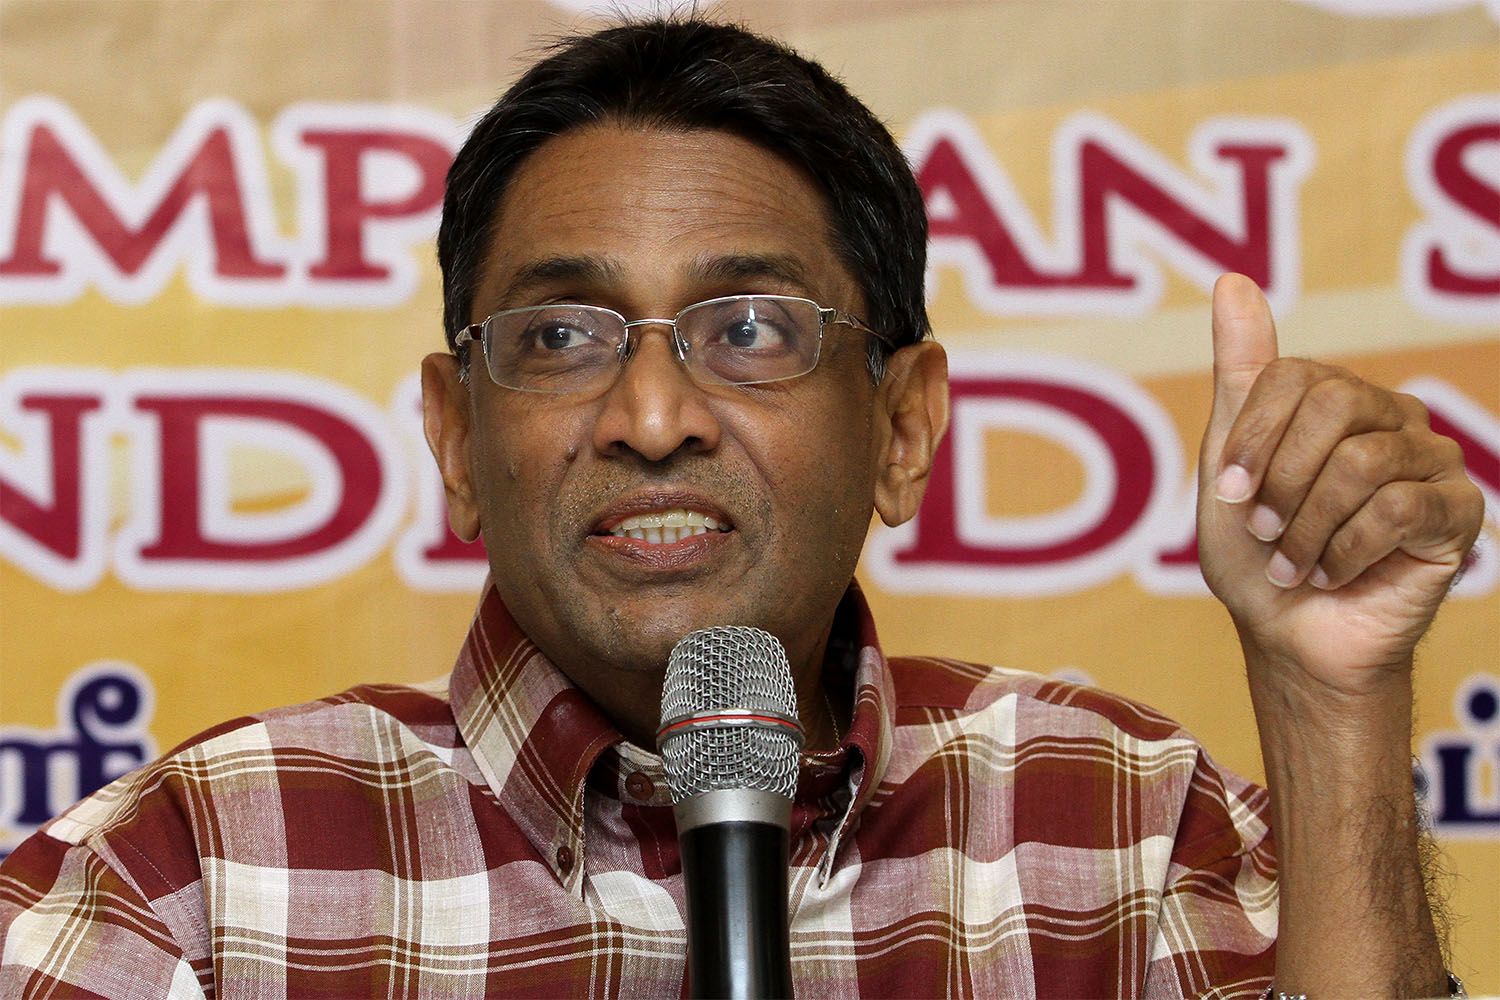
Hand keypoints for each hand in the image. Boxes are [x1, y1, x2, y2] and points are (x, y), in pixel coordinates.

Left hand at [1195, 274, 1482, 696]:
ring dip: (1306, 528)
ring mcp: (1431, 460)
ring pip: (1360, 464)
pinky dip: (1345, 551)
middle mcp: (1390, 416)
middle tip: (1264, 530)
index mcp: (1334, 399)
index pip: (1292, 375)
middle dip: (1281, 482)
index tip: (1229, 492)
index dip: (1253, 437)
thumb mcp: (1229, 463)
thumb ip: (1240, 374)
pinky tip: (1333, 573)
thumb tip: (1232, 280)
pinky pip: (1397, 509)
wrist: (1290, 638)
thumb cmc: (1257, 554)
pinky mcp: (1458, 512)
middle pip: (1331, 407)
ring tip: (1294, 562)